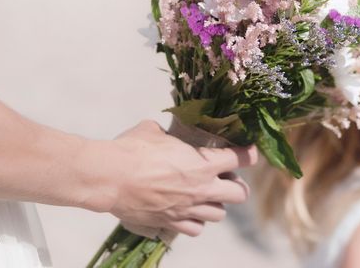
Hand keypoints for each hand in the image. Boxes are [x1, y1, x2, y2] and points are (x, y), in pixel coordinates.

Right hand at [83, 120, 257, 236]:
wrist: (109, 177)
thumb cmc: (131, 149)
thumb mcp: (154, 131)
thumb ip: (169, 134)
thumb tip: (166, 133)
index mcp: (203, 162)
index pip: (241, 158)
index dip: (249, 154)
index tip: (250, 152)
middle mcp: (202, 188)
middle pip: (239, 194)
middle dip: (236, 185)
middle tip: (226, 177)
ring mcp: (188, 208)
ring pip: (219, 214)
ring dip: (216, 203)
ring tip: (205, 194)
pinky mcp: (171, 223)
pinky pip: (195, 229)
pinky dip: (196, 221)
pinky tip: (188, 211)